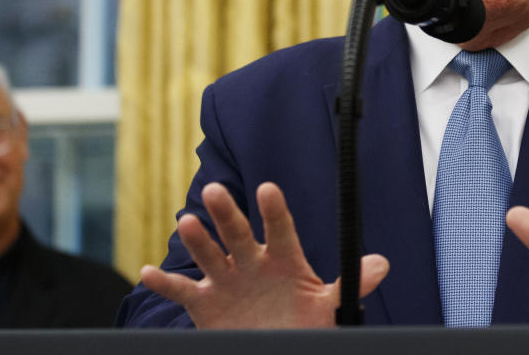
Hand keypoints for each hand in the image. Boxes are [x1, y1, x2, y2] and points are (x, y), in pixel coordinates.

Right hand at [140, 182, 388, 327]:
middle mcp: (252, 263)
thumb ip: (350, 286)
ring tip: (187, 223)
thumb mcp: (328, 307)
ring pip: (209, 255)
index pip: (280, 229)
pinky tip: (147, 272)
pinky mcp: (205, 303)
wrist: (274, 344)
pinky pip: (182, 291)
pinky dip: (164, 283)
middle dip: (226, 214)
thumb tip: (381, 264)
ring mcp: (227, 280)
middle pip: (237, 233)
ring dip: (198, 240)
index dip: (274, 210)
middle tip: (215, 190)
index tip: (268, 189)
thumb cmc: (302, 321)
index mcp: (283, 259)